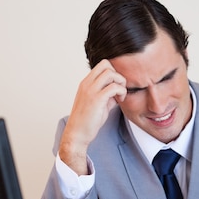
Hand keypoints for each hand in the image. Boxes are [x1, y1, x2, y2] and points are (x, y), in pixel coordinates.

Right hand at [59, 60, 126, 174]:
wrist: (77, 134)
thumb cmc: (86, 121)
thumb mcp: (98, 104)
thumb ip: (107, 95)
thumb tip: (119, 91)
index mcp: (86, 83)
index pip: (102, 65)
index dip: (113, 72)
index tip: (116, 86)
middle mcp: (87, 84)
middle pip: (106, 64)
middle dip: (117, 74)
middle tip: (120, 88)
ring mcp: (91, 90)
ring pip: (111, 73)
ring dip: (120, 82)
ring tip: (120, 95)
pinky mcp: (96, 99)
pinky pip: (114, 87)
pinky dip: (121, 92)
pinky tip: (120, 100)